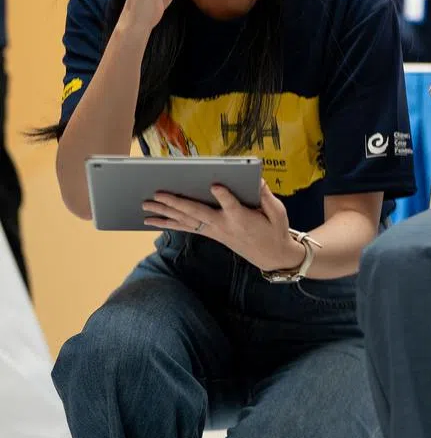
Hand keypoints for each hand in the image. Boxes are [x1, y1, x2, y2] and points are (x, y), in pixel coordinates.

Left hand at [143, 179, 303, 272]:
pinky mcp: (212, 234)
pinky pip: (187, 228)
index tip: (215, 184)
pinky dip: (170, 223)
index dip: (223, 195)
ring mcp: (215, 231)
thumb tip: (257, 181)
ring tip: (146, 206)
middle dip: (176, 203)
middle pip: (197, 213)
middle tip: (158, 194)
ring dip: (165, 213)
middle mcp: (224, 226)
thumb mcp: (278, 212)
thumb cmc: (275, 230)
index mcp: (243, 218)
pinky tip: (155, 220)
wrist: (272, 256)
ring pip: (187, 221)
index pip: (232, 205)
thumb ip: (266, 197)